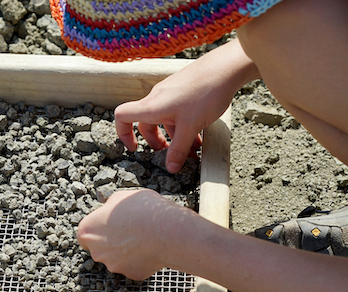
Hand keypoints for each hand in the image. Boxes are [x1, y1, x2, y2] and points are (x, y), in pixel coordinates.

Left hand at [77, 189, 192, 280]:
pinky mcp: (131, 274)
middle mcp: (97, 252)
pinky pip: (134, 266)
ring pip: (118, 259)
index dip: (97, 230)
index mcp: (87, 231)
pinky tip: (151, 248)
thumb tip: (110, 210)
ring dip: (127, 251)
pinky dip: (141, 260)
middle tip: (129, 231)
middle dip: (112, 242)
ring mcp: (114, 265)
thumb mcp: (119, 198)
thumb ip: (109, 208)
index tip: (108, 227)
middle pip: (101, 249)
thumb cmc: (141, 209)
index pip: (85, 235)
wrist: (164, 230)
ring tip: (143, 237)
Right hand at [115, 39, 258, 172]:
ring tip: (192, 149)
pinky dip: (183, 125)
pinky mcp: (182, 89)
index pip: (122, 116)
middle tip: (169, 154)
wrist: (225, 67)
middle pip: (145, 122)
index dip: (123, 134)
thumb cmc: (205, 93)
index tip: (134, 148)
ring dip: (174, 135)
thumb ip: (178, 149)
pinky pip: (175, 111)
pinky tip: (200, 134)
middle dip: (156, 141)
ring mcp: (169, 92)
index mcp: (152, 106)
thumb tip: (170, 169)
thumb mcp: (190, 127)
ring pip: (164, 118)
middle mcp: (156, 97)